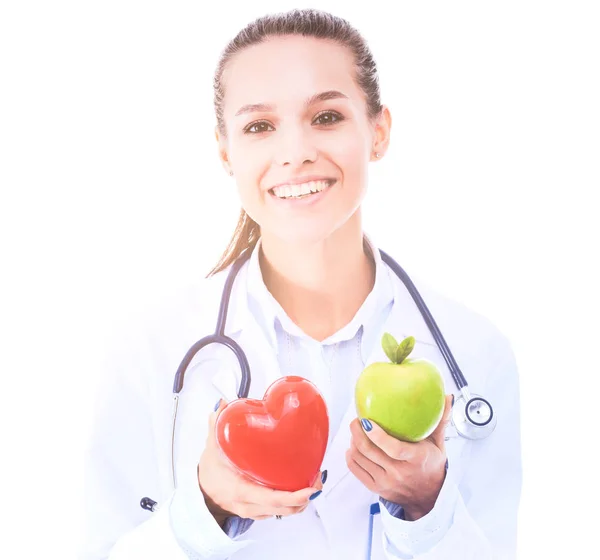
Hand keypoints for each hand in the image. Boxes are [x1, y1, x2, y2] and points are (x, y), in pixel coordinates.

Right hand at [198, 399, 324, 524]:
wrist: (200, 493)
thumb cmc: (210, 473)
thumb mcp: (212, 448)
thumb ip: (217, 426)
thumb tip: (223, 404)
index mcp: (241, 491)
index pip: (271, 499)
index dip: (293, 496)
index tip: (309, 488)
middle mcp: (249, 505)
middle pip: (283, 509)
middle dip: (305, 497)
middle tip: (318, 478)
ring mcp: (255, 511)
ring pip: (284, 512)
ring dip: (302, 501)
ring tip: (315, 482)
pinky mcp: (258, 511)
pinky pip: (279, 511)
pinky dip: (292, 503)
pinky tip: (300, 487)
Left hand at [346, 394, 453, 520]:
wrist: (428, 498)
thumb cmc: (432, 466)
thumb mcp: (438, 445)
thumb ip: (441, 421)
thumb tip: (448, 397)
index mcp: (415, 459)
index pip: (394, 448)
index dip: (377, 435)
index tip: (367, 421)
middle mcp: (399, 472)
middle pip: (370, 451)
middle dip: (357, 432)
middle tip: (357, 419)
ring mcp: (386, 482)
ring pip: (360, 459)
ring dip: (353, 442)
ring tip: (355, 431)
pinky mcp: (377, 489)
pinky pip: (356, 470)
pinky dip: (351, 457)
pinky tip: (352, 447)